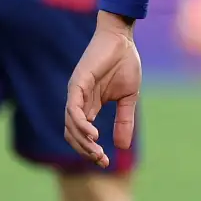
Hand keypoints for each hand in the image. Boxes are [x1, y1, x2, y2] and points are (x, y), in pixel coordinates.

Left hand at [65, 12, 141, 167]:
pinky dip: (81, 124)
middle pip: (73, 134)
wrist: (122, 38)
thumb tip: (122, 147)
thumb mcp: (129, 97)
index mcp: (90, 105)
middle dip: (85, 150)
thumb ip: (124, 120)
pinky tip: (93, 134)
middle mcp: (79, 102)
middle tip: (100, 160)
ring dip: (82, 141)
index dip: (91, 150)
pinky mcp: (77, 84)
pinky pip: (73, 110)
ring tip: (96, 150)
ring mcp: (76, 94)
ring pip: (71, 125)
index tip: (105, 162)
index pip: (84, 134)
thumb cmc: (125, 62)